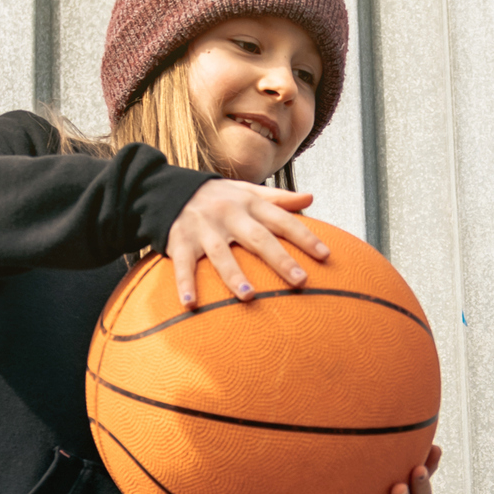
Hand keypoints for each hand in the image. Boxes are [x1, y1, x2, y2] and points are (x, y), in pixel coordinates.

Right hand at [169, 178, 326, 308]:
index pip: (282, 220)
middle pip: (257, 239)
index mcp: (248, 204)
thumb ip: (278, 198)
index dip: (304, 236)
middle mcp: (228, 215)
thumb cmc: (219, 197)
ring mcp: (203, 228)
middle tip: (301, 281)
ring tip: (250, 296)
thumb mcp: (247, 191)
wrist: (168, 189)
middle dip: (280, 259)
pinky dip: (185, 284)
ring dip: (234, 275)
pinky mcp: (180, 242)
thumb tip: (311, 198)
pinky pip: (183, 265)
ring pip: (221, 254)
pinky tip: (191, 305)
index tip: (325, 255)